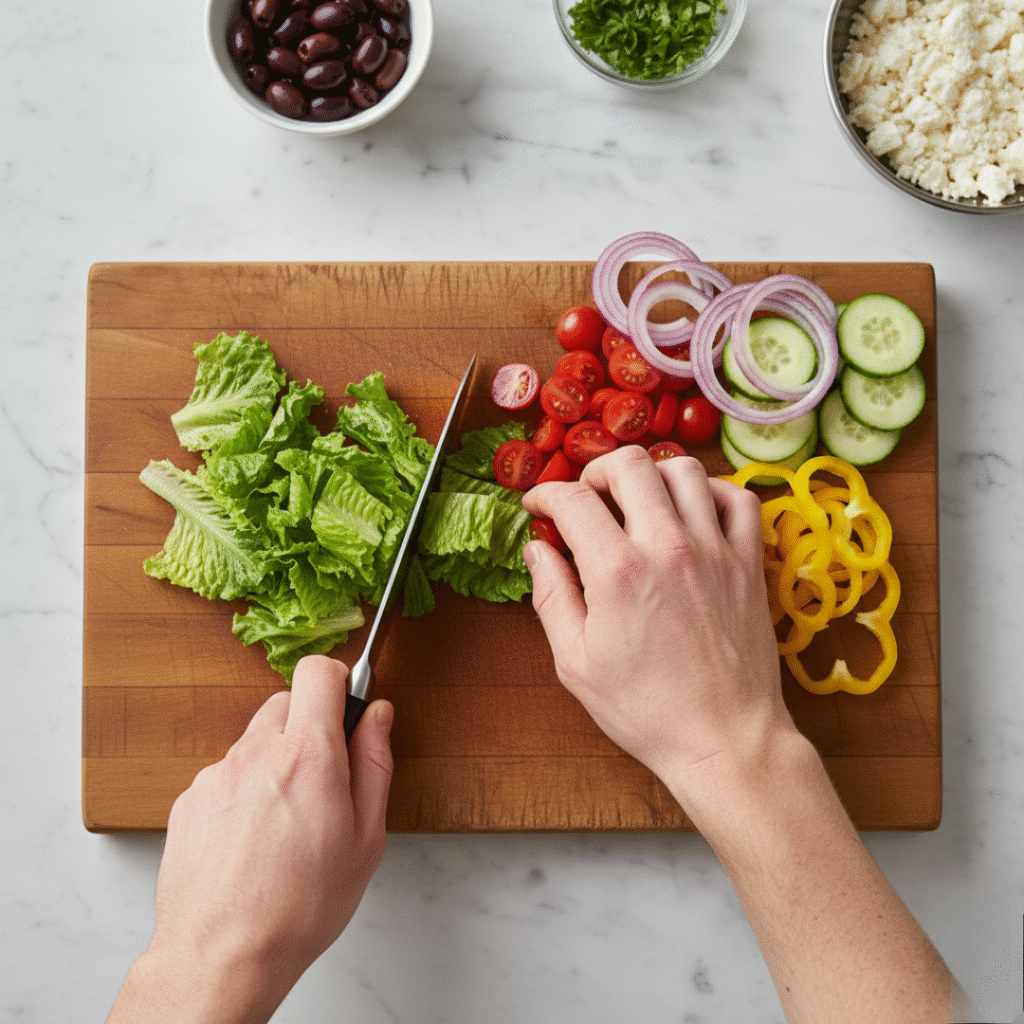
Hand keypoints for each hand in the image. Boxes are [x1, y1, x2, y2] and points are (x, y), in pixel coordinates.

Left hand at [108, 655, 393, 1023]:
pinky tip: (253, 839)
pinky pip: (227, 774)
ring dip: (274, 761)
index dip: (336, 681)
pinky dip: (244, 791)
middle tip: (322, 778)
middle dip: (308, 726)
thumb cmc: (299, 907)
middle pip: (286, 701)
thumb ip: (375, 763)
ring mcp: (217, 774)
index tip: (344, 708)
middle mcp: (257, 753)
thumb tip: (377, 716)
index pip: (317, 671)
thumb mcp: (366, 837)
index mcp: (308, 755)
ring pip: (255, 739)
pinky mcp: (190, 798)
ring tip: (285, 823)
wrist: (221, 955)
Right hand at [521, 446, 797, 802]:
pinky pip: (738, 498)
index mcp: (617, 571)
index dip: (545, 495)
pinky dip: (712, 491)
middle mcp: (667, 547)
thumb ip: (551, 597)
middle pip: (630, 465)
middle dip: (596, 471)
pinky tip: (692, 512)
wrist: (724, 739)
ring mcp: (715, 550)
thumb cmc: (646, 710)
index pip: (572, 499)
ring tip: (638, 501)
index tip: (538, 507)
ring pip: (685, 469)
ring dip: (652, 474)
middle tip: (587, 498)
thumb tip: (537, 551)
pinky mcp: (749, 563)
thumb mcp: (575, 663)